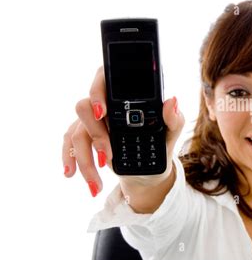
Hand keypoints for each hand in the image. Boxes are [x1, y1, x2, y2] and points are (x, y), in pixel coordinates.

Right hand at [62, 66, 183, 196]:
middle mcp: (105, 104)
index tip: (102, 112)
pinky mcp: (83, 136)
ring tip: (98, 180)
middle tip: (108, 156)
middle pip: (85, 108)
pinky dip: (69, 158)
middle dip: (96, 134)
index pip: (104, 79)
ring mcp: (92, 120)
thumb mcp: (171, 133)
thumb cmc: (160, 144)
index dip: (98, 91)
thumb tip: (172, 101)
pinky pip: (69, 143)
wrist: (148, 169)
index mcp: (125, 96)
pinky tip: (70, 173)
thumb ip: (173, 118)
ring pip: (77, 132)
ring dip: (85, 158)